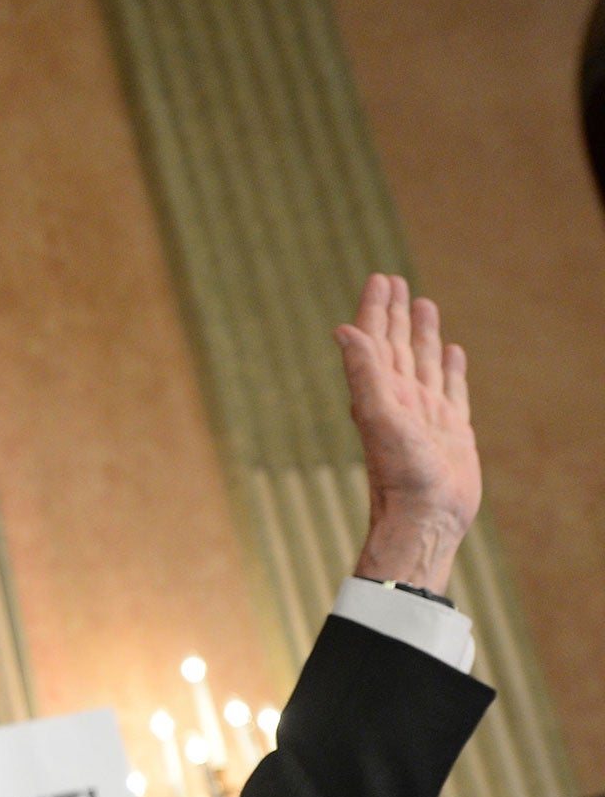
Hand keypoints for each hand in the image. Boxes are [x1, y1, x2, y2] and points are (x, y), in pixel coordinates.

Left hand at [338, 272, 479, 593]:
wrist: (424, 517)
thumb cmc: (400, 472)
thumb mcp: (379, 415)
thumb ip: (364, 372)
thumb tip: (343, 330)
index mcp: (378, 393)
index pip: (374, 340)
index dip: (376, 309)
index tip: (380, 279)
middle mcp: (399, 399)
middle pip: (396, 345)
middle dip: (394, 313)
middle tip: (394, 280)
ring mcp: (426, 414)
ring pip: (423, 362)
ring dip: (422, 333)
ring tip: (423, 303)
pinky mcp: (451, 430)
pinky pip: (451, 389)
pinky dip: (451, 368)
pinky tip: (453, 352)